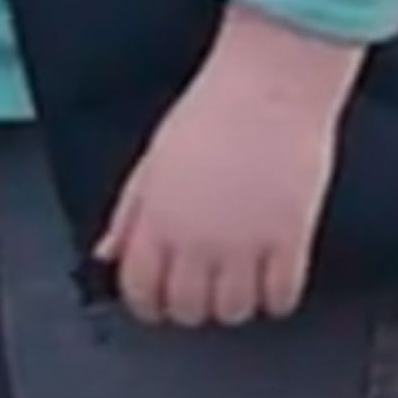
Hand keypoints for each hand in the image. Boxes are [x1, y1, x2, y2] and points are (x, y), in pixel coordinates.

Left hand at [93, 5, 362, 328]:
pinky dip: (275, 297)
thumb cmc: (212, 111)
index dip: (146, 302)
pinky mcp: (290, 243)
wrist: (270, 85)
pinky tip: (271, 277)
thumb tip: (106, 253)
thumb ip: (128, 213)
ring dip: (233, 303)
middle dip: (189, 305)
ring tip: (237, 280)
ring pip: (233, 312)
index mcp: (156, 217)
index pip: (139, 289)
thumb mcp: (153, 159)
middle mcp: (197, 239)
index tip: (155, 300)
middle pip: (187, 309)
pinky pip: (280, 299)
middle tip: (198, 287)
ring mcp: (245, 245)